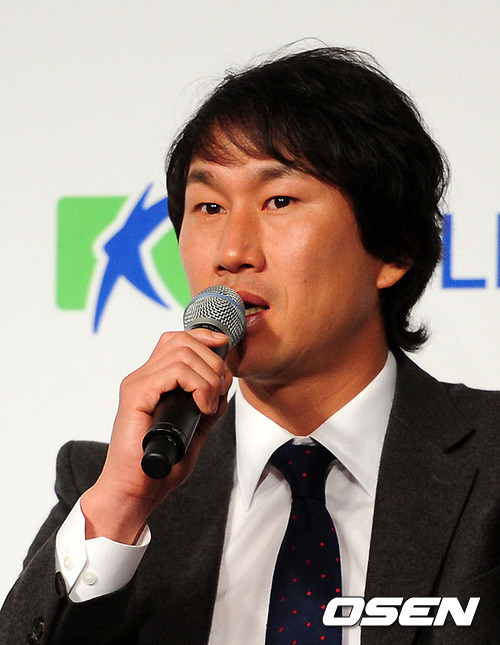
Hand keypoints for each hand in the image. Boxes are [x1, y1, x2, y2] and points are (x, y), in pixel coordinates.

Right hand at [81, 329, 231, 543]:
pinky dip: (198, 386)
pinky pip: (175, 372)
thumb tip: (224, 389)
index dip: (203, 337)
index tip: (224, 347)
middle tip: (219, 392)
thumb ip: (207, 407)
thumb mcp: (194, 429)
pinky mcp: (137, 395)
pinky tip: (202, 407)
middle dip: (213, 361)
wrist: (137, 490)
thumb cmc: (161, 464)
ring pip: (182, 353)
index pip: (176, 340)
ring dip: (208, 377)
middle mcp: (142, 377)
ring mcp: (138, 384)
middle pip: (183, 341)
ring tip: (209, 405)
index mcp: (152, 380)